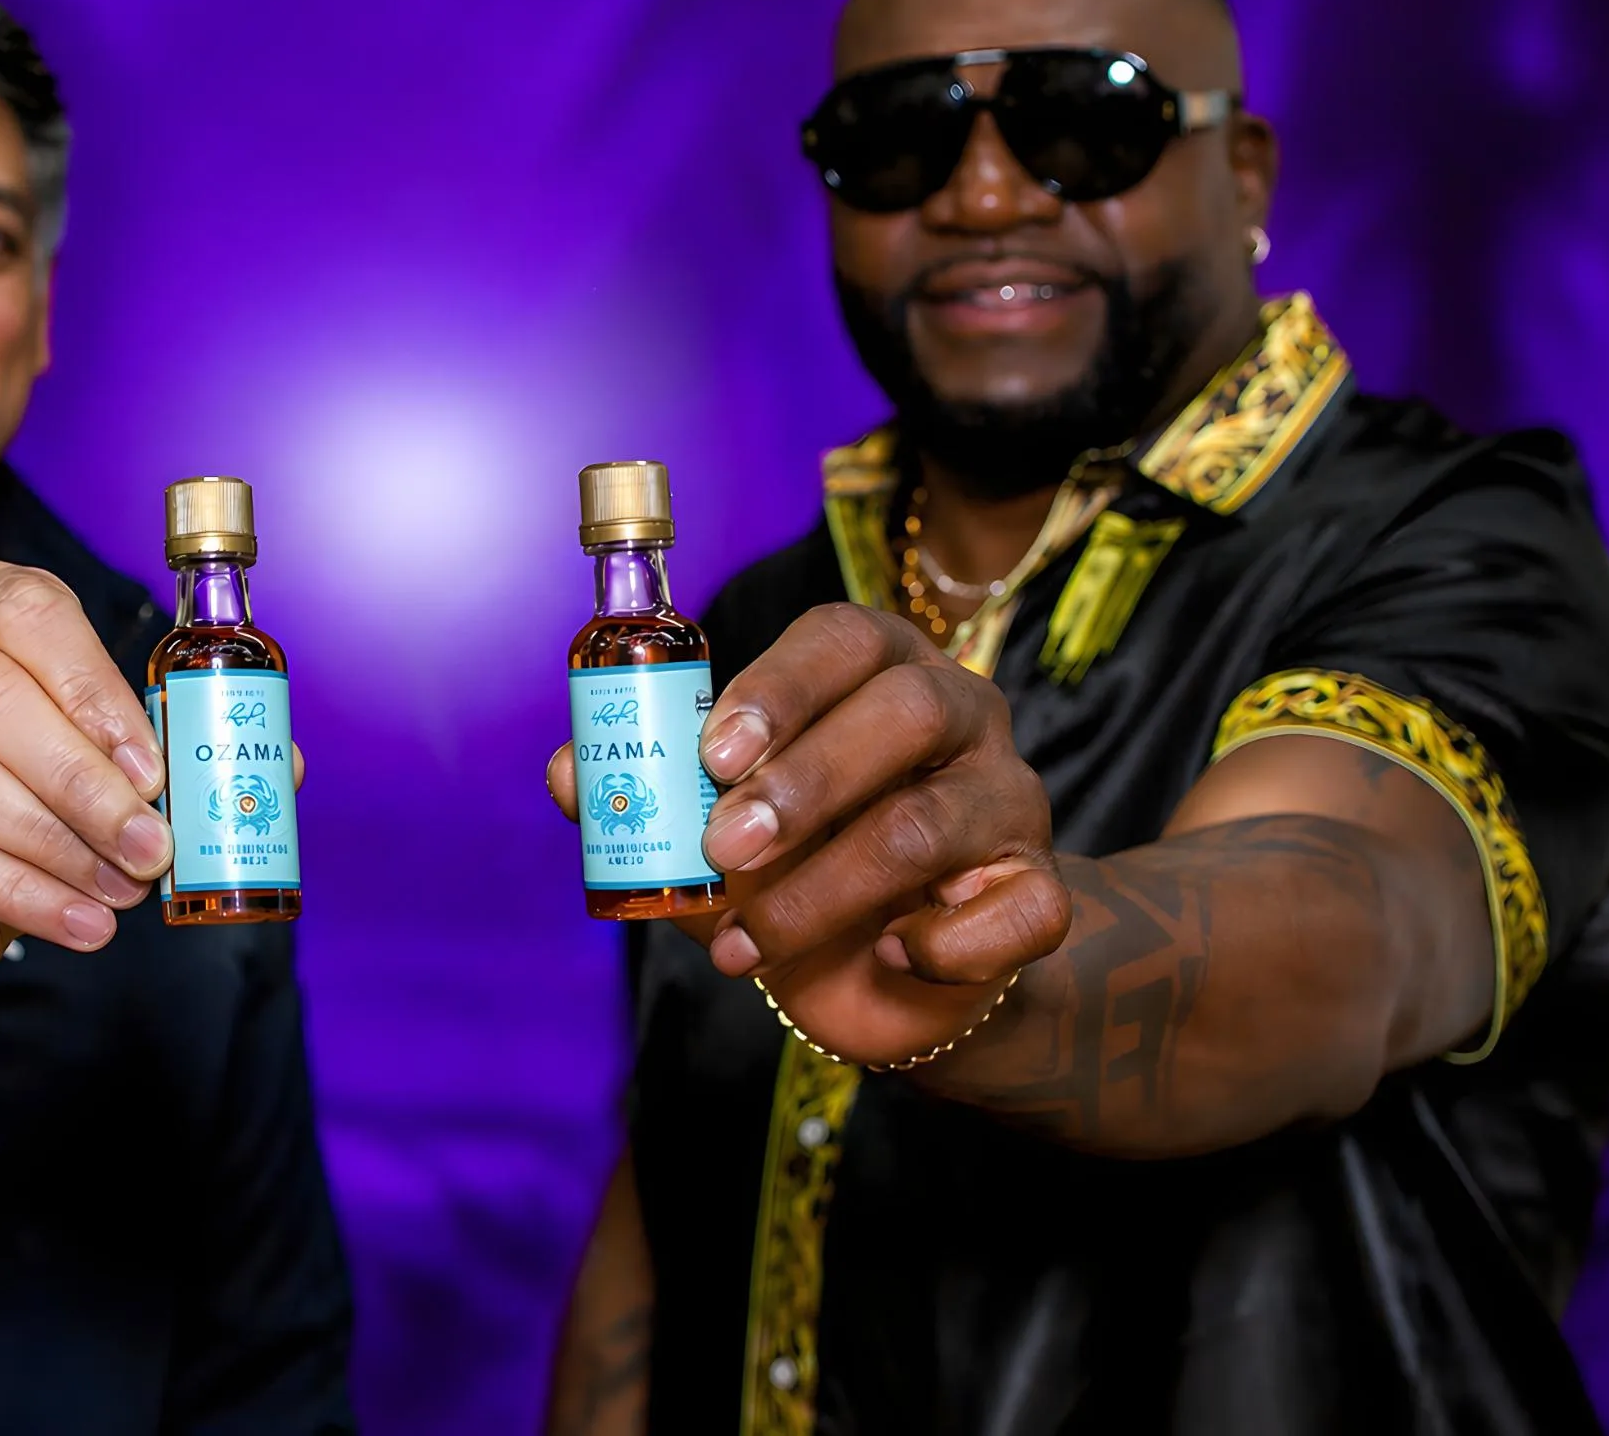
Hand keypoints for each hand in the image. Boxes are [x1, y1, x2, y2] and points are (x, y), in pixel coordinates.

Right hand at [0, 563, 169, 985]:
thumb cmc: (7, 784)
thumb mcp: (64, 741)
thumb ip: (108, 741)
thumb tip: (168, 789)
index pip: (29, 613)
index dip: (94, 691)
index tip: (151, 771)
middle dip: (80, 781)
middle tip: (149, 846)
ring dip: (52, 842)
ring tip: (119, 889)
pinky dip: (16, 892)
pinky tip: (76, 921)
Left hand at [548, 603, 1070, 1065]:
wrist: (896, 971)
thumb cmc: (800, 866)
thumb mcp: (714, 828)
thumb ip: (648, 796)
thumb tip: (568, 774)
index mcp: (880, 668)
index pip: (845, 637)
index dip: (779, 687)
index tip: (712, 750)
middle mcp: (960, 713)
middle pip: (903, 711)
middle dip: (800, 783)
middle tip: (721, 848)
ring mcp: (1010, 799)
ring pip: (931, 823)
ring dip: (823, 890)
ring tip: (745, 941)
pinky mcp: (1040, 890)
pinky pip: (1021, 909)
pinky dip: (946, 944)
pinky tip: (890, 956)